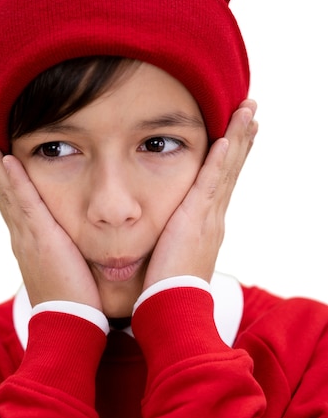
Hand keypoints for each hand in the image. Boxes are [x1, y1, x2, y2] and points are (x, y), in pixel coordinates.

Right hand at [0, 122, 101, 309]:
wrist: (68, 324)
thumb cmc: (73, 299)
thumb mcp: (63, 266)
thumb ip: (63, 247)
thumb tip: (69, 238)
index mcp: (26, 239)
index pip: (7, 198)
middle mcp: (20, 233)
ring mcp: (26, 235)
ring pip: (4, 189)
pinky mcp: (41, 239)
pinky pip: (24, 202)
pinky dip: (13, 180)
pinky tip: (6, 157)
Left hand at [143, 99, 257, 287]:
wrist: (173, 307)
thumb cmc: (167, 287)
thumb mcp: (173, 256)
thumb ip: (173, 239)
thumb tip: (167, 234)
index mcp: (208, 224)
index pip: (222, 181)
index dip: (232, 155)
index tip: (238, 131)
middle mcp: (214, 217)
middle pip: (231, 169)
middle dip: (242, 138)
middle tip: (251, 110)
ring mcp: (209, 217)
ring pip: (227, 169)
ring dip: (238, 138)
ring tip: (247, 111)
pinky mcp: (197, 220)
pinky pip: (211, 183)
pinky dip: (220, 161)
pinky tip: (227, 138)